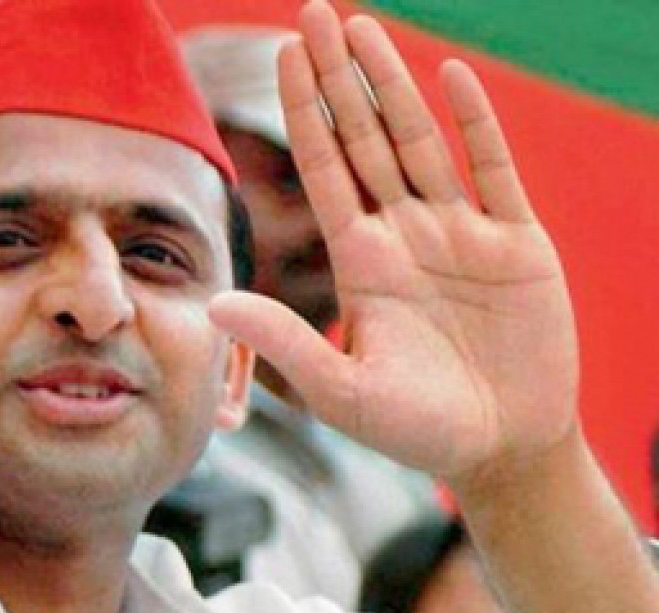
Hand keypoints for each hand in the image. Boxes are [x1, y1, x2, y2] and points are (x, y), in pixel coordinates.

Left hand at [209, 0, 578, 482]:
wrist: (502, 450)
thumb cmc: (419, 431)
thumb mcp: (345, 393)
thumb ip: (286, 345)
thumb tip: (214, 303)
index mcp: (362, 262)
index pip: (325, 170)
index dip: (304, 113)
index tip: (284, 55)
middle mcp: (405, 235)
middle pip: (365, 140)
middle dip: (340, 79)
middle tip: (316, 12)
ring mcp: (460, 234)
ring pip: (422, 141)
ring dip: (393, 85)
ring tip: (363, 27)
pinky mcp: (517, 244)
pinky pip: (494, 171)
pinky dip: (475, 124)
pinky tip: (450, 76)